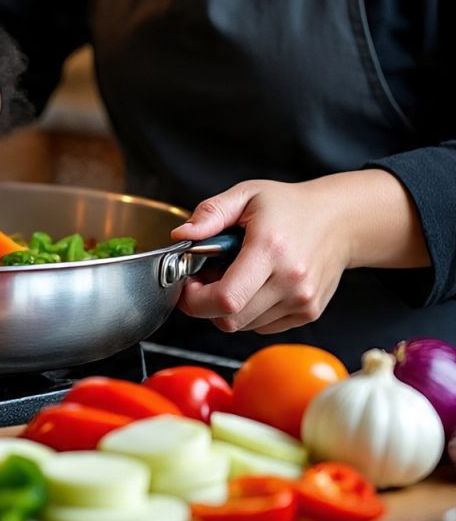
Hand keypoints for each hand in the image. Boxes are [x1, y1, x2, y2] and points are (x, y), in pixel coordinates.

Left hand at [169, 170, 428, 334]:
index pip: (226, 299)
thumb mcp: (245, 195)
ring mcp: (302, 300)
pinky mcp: (308, 312)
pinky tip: (255, 285)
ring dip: (228, 308)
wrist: (340, 220)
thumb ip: (210, 214)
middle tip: (207, 277)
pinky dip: (249, 312)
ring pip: (244, 325)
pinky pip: (262, 326)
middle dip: (206, 303)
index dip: (195, 299)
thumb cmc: (291, 206)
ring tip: (235, 276)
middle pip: (230, 318)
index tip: (187, 285)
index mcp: (270, 249)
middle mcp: (290, 280)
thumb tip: (181, 235)